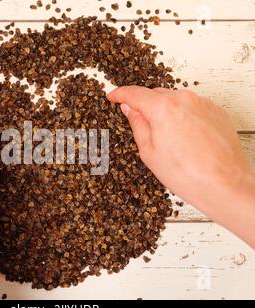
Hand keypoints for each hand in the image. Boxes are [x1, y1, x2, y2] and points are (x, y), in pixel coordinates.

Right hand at [108, 87, 254, 247]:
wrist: (224, 184)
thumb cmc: (187, 173)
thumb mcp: (149, 152)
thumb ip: (137, 124)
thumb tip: (130, 109)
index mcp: (163, 108)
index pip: (134, 93)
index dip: (120, 94)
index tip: (113, 96)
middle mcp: (184, 99)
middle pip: (155, 95)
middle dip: (145, 106)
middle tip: (140, 125)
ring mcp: (203, 104)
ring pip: (175, 100)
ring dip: (165, 111)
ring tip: (167, 138)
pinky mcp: (216, 112)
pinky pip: (193, 107)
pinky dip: (183, 116)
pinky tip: (184, 137)